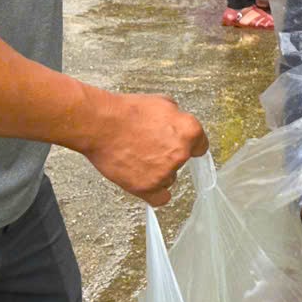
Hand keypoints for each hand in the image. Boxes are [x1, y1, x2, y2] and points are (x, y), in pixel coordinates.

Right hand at [80, 91, 207, 206]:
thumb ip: (176, 117)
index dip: (189, 145)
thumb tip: (177, 124)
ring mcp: (165, 171)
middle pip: (182, 161)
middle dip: (169, 155)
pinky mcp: (147, 187)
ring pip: (169, 178)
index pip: (200, 145)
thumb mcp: (162, 103)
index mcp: (190, 131)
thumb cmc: (127, 112)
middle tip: (150, 148)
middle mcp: (181, 153)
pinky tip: (147, 184)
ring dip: (158, 172)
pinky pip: (160, 199)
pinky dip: (155, 193)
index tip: (183, 147)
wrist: (101, 125)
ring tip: (138, 160)